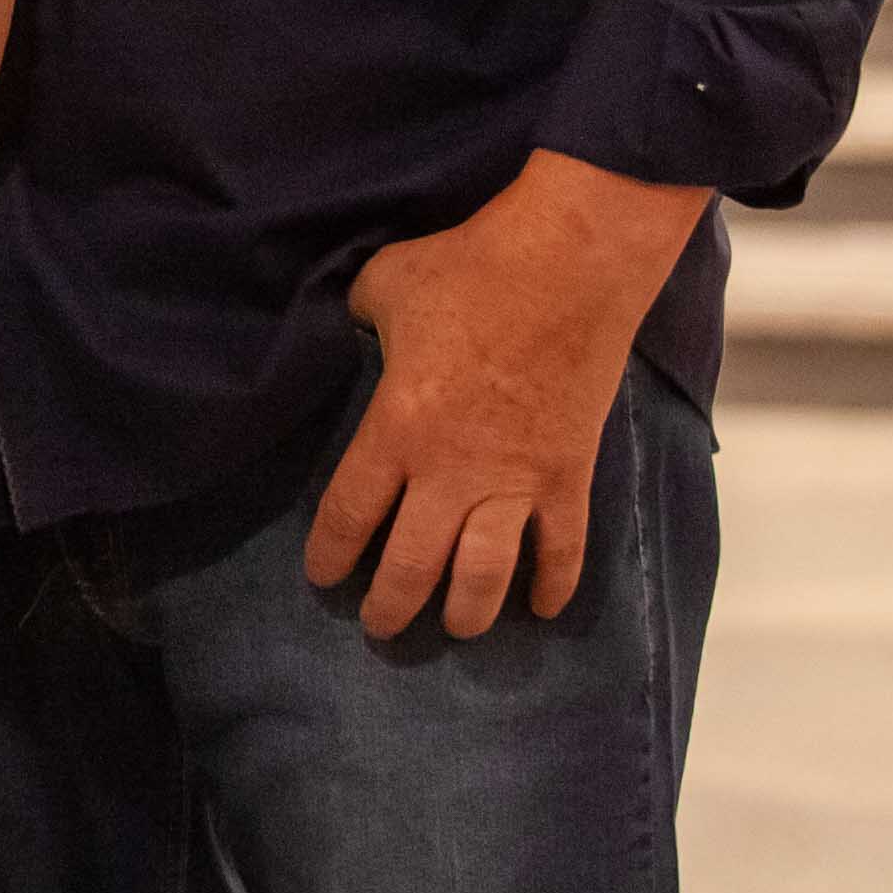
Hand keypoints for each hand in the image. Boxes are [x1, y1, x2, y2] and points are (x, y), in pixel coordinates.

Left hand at [303, 153, 714, 641]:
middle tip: (378, 626)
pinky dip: (554, 586)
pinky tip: (542, 610)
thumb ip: (358, 315)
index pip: (350, 515)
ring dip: (466, 611)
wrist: (568, 265)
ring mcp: (515, 480)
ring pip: (484, 575)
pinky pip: (564, 549)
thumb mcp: (383, 285)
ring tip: (453, 627)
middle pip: (412, 565)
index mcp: (395, 429)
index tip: (322, 578)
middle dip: (390, 605)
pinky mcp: (570, 475)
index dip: (332, 555)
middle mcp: (450, 471)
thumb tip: (354, 323)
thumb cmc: (469, 270)